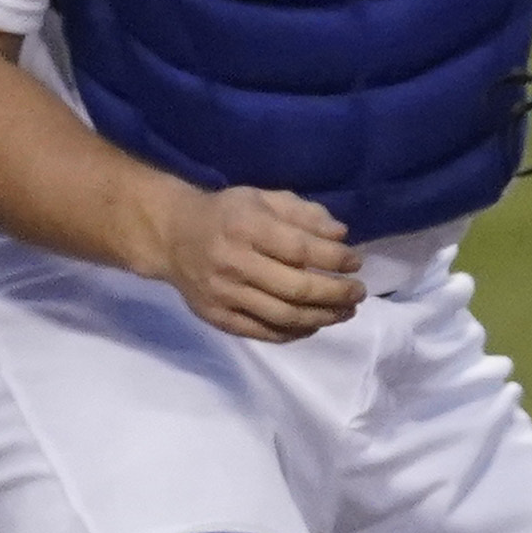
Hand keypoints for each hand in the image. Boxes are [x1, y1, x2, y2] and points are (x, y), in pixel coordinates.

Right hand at [146, 183, 363, 341]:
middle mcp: (233, 263)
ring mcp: (224, 294)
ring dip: (323, 318)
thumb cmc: (228, 215)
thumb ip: (303, 213)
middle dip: (337, 294)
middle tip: (359, 292)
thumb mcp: (263, 199)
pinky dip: (295, 333)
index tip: (356, 262)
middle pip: (296, 288)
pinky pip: (263, 332)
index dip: (335, 259)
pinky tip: (314, 324)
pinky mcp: (217, 317)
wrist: (173, 236)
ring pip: (284, 316)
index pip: (300, 250)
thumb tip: (341, 235)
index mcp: (246, 228)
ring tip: (345, 312)